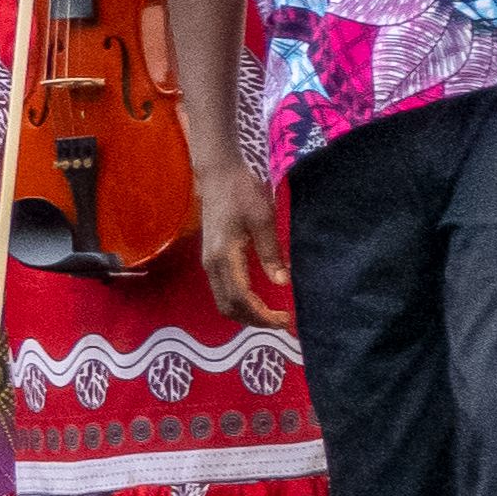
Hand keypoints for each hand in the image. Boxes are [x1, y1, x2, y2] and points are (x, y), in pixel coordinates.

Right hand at [198, 146, 291, 328]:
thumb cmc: (241, 192)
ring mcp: (209, 263)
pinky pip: (223, 291)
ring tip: (272, 313)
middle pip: (229, 307)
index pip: (242, 299)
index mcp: (224, 256)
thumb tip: (282, 282)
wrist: (218, 174)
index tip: (287, 319)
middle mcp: (212, 265)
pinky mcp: (211, 259)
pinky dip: (240, 302)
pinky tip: (258, 298)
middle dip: (255, 320)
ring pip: (224, 302)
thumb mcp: (263, 219)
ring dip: (247, 313)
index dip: (263, 315)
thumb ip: (271, 252)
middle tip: (282, 320)